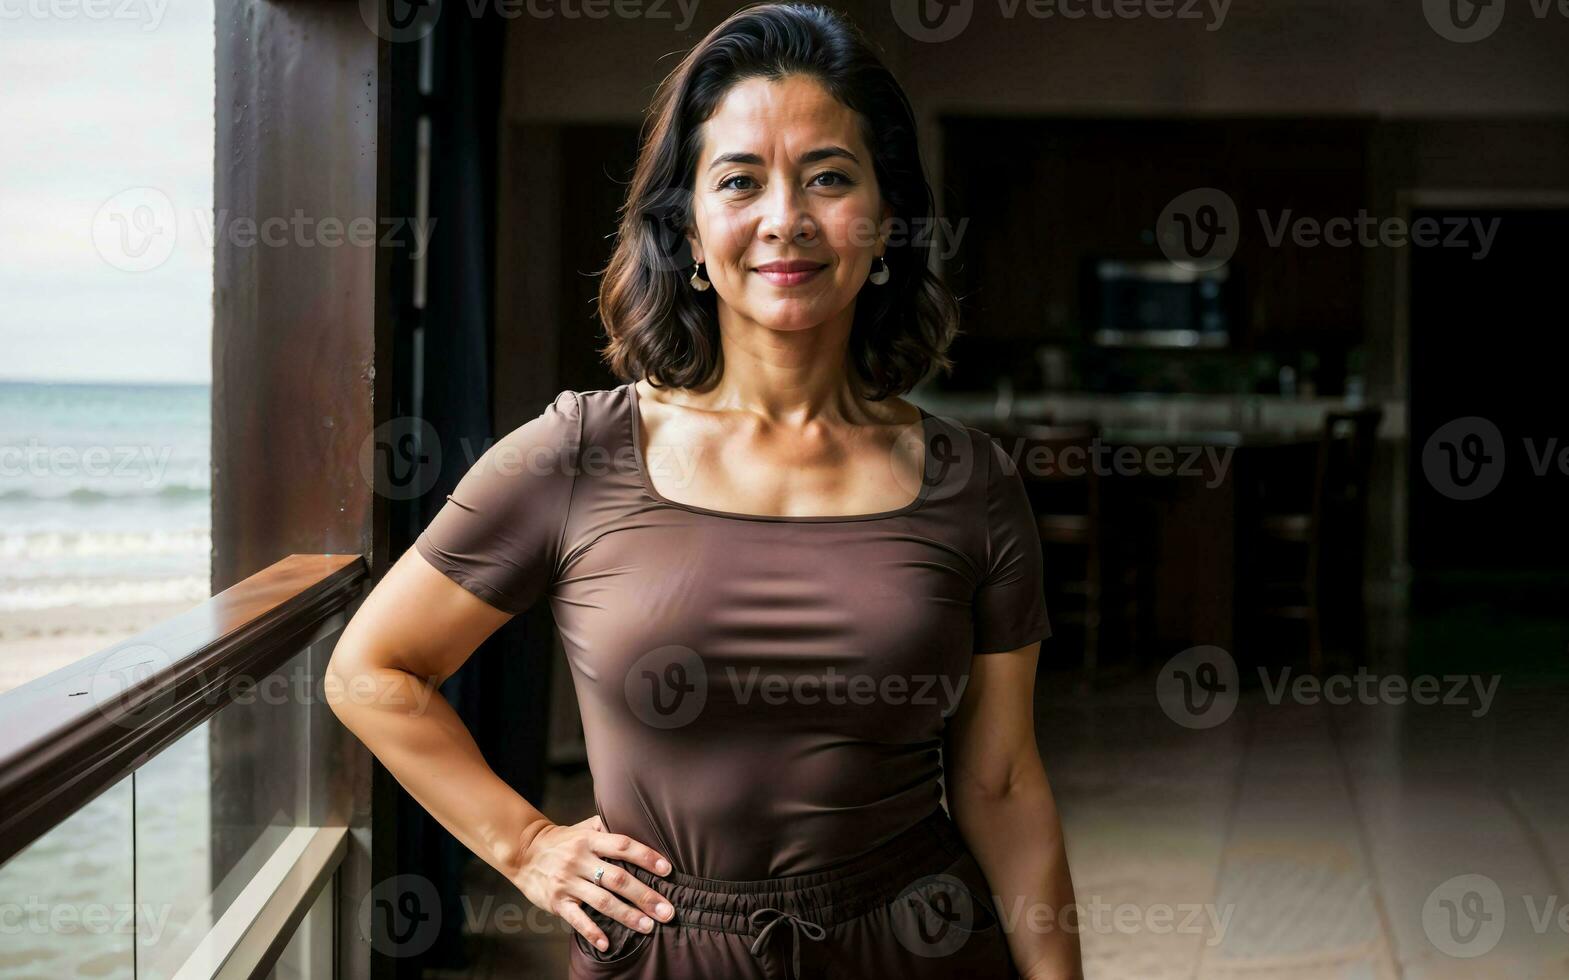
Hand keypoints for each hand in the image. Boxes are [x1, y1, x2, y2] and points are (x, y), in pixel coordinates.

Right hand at [513, 814, 675, 951]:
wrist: (524, 852)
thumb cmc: (562, 840)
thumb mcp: (583, 827)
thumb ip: (607, 825)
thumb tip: (639, 821)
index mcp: (590, 840)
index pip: (623, 846)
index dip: (646, 857)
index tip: (667, 870)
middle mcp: (580, 860)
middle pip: (617, 878)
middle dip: (644, 895)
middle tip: (667, 911)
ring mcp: (567, 882)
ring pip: (602, 901)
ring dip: (627, 915)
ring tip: (649, 927)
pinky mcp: (556, 901)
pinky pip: (576, 918)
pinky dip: (591, 932)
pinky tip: (607, 944)